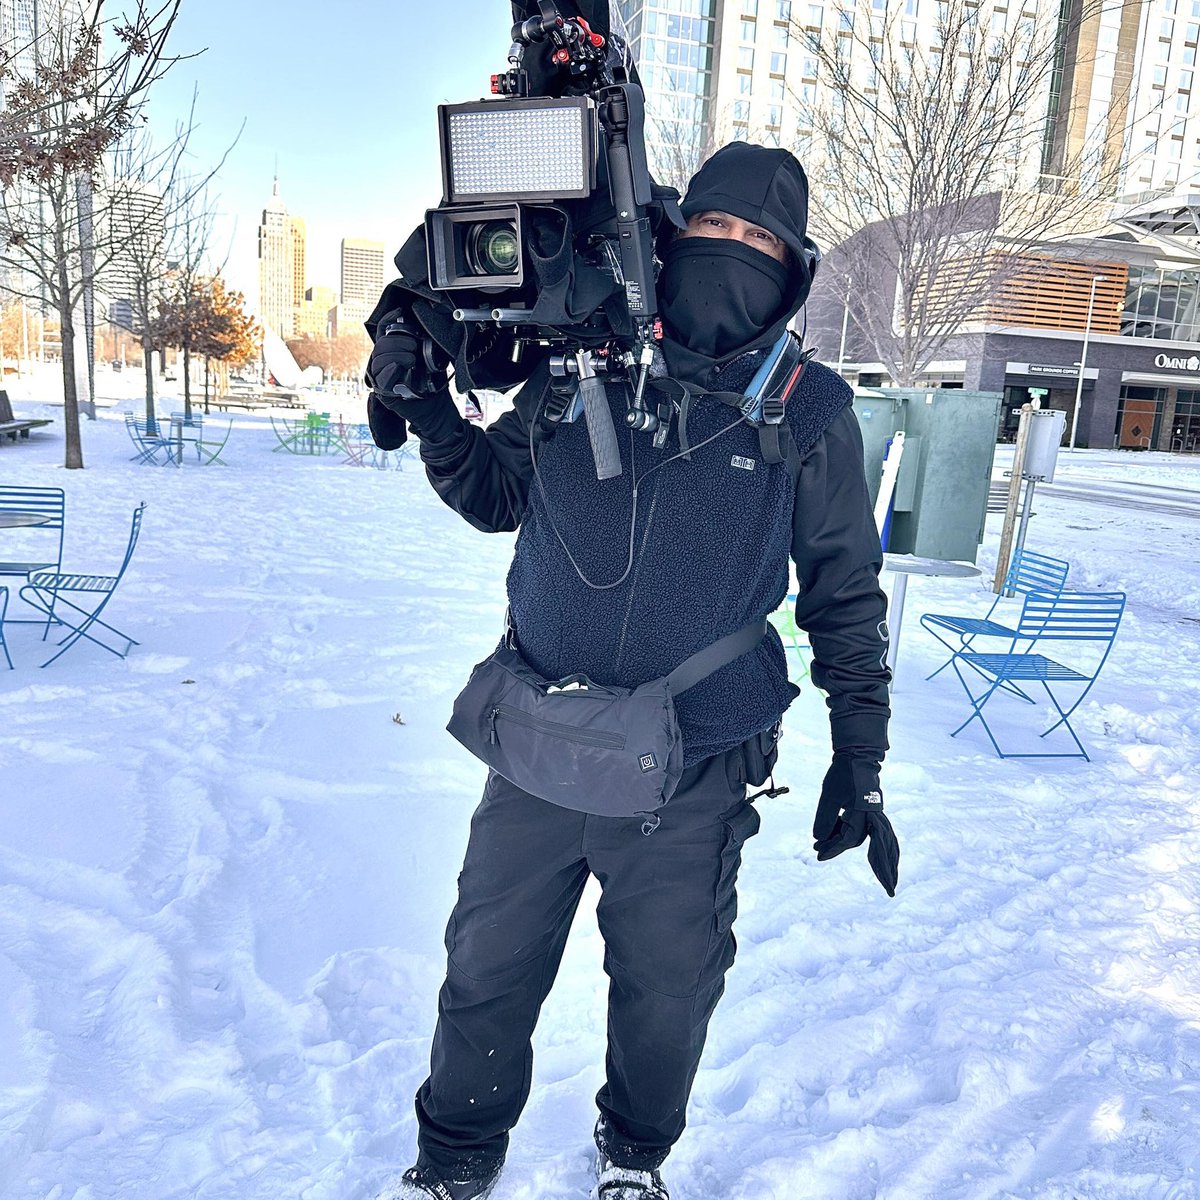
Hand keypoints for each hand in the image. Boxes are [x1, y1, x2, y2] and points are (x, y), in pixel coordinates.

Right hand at [366, 310, 447, 405]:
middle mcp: (385, 363)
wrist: (437, 409)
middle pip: (381, 345)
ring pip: (378, 360)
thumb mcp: (432, 358)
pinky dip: (390, 370)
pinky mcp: (384, 392)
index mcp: (394, 352)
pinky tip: (399, 367)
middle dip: (398, 341)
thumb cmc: (434, 384)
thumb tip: (426, 324)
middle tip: (414, 348)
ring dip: (397, 355)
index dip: (389, 319)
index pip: (384, 331)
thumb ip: (424, 342)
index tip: (401, 312)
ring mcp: (382, 378)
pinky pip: (380, 378)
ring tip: (412, 360)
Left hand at [812, 754, 898, 896]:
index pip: (847, 839)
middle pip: (853, 838)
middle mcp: (870, 815)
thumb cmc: (845, 773)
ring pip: (854, 831)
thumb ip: (825, 819)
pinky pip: (855, 823)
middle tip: (817, 848)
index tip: (819, 855)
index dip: (832, 849)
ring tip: (820, 839)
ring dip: (838, 836)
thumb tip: (818, 838)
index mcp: (864, 814)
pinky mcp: (865, 806)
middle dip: (835, 845)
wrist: (857, 754)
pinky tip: (831, 827)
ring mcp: (869, 810)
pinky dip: (843, 827)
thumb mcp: (830, 796)